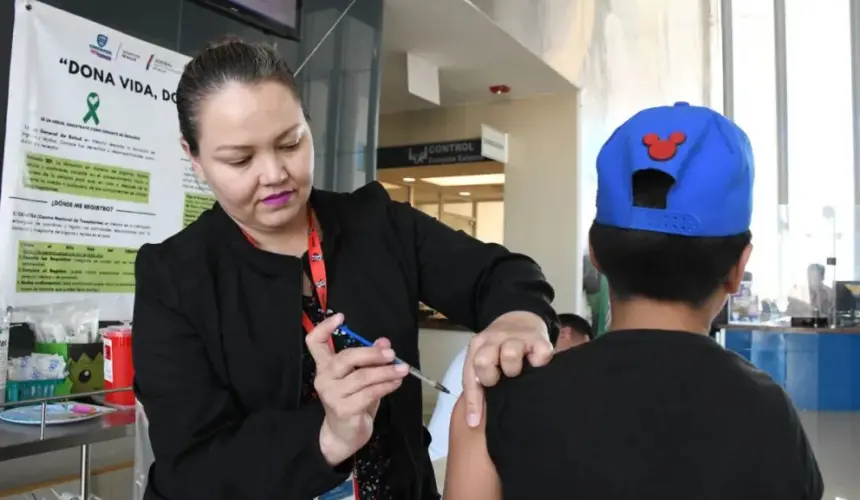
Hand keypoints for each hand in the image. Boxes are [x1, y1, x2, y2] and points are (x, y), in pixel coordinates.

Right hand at [305, 314, 409, 465]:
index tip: (341, 317)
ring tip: (403, 369)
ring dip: (386, 371)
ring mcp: (332, 395)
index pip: (314, 342)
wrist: (344, 436)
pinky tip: (396, 382)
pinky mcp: (344, 410)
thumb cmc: (352, 402)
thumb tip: (384, 341)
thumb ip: (370, 360)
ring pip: (362, 376)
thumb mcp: (362, 377)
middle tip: (392, 353)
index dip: (324, 327)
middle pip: (345, 358)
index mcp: (325, 367)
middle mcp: (324, 379)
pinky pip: (369, 393)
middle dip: (372, 354)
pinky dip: (386, 386)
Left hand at [462, 311, 552, 426]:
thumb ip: (478, 384)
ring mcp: (517, 337)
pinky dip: (539, 364)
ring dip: (513, 368)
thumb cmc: (500, 347)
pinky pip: (540, 354)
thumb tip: (474, 422)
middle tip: (500, 381)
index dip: (472, 401)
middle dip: (490, 376)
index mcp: (478, 346)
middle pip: (483, 360)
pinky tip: (537, 366)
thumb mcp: (485, 358)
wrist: (521, 317)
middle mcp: (494, 339)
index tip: (474, 423)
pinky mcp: (540, 339)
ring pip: (509, 354)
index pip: (469, 374)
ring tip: (518, 372)